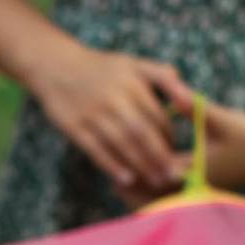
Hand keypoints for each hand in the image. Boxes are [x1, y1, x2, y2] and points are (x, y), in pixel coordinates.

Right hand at [25, 43, 190, 193]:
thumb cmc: (101, 68)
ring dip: (139, 164)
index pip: (156, 115)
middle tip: (173, 176)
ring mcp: (92, 113)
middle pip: (141, 132)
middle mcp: (113, 98)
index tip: (176, 152)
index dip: (168, 136)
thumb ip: (164, 76)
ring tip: (155, 181)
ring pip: (120, 143)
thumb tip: (188, 99)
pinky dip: (111, 165)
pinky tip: (125, 179)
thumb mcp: (133, 63)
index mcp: (131, 83)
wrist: (56, 66)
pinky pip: (95, 149)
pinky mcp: (73, 126)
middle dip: (158, 156)